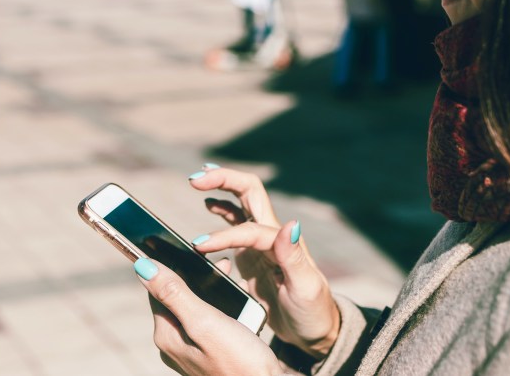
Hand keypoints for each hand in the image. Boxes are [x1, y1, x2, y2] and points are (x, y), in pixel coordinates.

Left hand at [134, 257, 283, 375]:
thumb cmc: (240, 361)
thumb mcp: (204, 321)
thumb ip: (174, 293)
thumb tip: (142, 266)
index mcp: (167, 335)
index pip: (156, 290)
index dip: (167, 265)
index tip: (178, 246)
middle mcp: (175, 344)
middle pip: (176, 297)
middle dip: (194, 275)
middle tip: (217, 261)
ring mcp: (192, 351)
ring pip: (195, 307)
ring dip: (210, 289)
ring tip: (230, 273)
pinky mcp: (210, 353)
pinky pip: (209, 321)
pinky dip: (221, 305)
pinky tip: (237, 301)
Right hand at [189, 166, 339, 357]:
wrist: (314, 329)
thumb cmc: (312, 312)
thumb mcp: (305, 289)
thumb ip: (294, 258)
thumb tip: (291, 224)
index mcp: (282, 243)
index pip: (249, 229)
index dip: (223, 235)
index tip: (199, 247)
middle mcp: (272, 235)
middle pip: (248, 191)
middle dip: (223, 179)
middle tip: (195, 179)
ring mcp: (262, 241)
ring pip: (241, 202)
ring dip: (221, 187)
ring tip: (196, 182)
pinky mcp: (253, 252)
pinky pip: (236, 222)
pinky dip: (222, 208)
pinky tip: (209, 204)